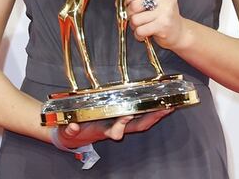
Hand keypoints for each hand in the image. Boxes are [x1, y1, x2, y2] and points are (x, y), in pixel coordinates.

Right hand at [55, 109, 172, 148]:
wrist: (76, 134)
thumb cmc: (75, 130)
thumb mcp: (69, 131)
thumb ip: (70, 129)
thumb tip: (73, 127)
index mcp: (103, 130)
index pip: (115, 129)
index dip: (122, 124)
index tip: (127, 114)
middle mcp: (116, 127)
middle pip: (137, 126)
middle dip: (151, 119)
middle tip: (164, 110)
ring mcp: (121, 123)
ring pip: (142, 121)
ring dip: (156, 115)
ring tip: (169, 106)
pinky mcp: (123, 117)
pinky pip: (141, 116)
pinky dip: (153, 111)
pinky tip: (164, 105)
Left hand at [125, 0, 186, 49]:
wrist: (179, 32)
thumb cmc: (164, 15)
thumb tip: (118, 0)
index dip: (128, 0)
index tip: (130, 5)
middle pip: (133, 5)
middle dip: (131, 14)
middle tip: (138, 17)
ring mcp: (166, 11)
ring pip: (135, 19)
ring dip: (135, 26)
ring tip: (143, 25)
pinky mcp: (163, 25)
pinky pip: (140, 30)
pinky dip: (139, 35)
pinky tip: (145, 33)